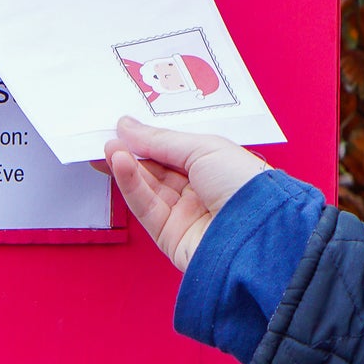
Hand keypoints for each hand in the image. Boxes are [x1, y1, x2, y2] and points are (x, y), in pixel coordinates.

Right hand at [102, 116, 266, 269]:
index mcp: (215, 168)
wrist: (255, 232)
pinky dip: (130, 185)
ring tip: (109, 148)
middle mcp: (200, 192)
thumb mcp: (203, 148)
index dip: (149, 140)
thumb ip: (160, 140)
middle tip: (109, 137)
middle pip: (157, 171)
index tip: (123, 128)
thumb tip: (127, 126)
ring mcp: (185, 215)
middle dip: (133, 153)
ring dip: (127, 167)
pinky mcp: (170, 236)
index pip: (174, 152)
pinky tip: (119, 163)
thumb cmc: (243, 183)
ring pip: (147, 189)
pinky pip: (145, 208)